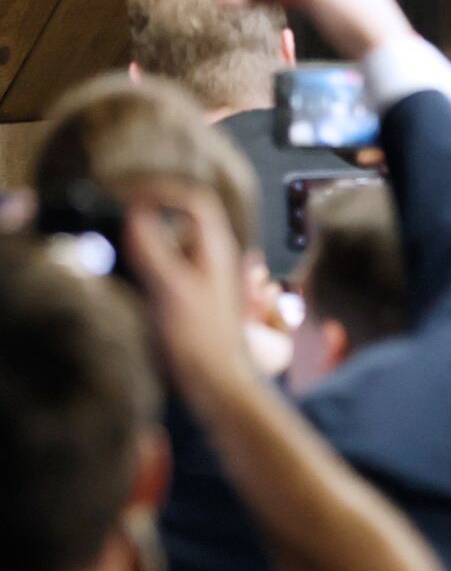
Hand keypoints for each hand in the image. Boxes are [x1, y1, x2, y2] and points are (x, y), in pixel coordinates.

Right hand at [123, 183, 254, 400]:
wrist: (216, 382)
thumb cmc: (199, 339)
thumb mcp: (171, 289)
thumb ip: (153, 248)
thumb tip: (134, 213)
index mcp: (216, 249)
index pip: (194, 199)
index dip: (162, 188)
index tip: (127, 193)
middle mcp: (213, 258)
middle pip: (181, 218)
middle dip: (148, 213)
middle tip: (114, 216)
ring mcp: (202, 277)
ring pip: (171, 244)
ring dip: (144, 241)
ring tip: (117, 249)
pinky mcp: (190, 296)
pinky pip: (166, 267)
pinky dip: (146, 264)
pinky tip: (128, 278)